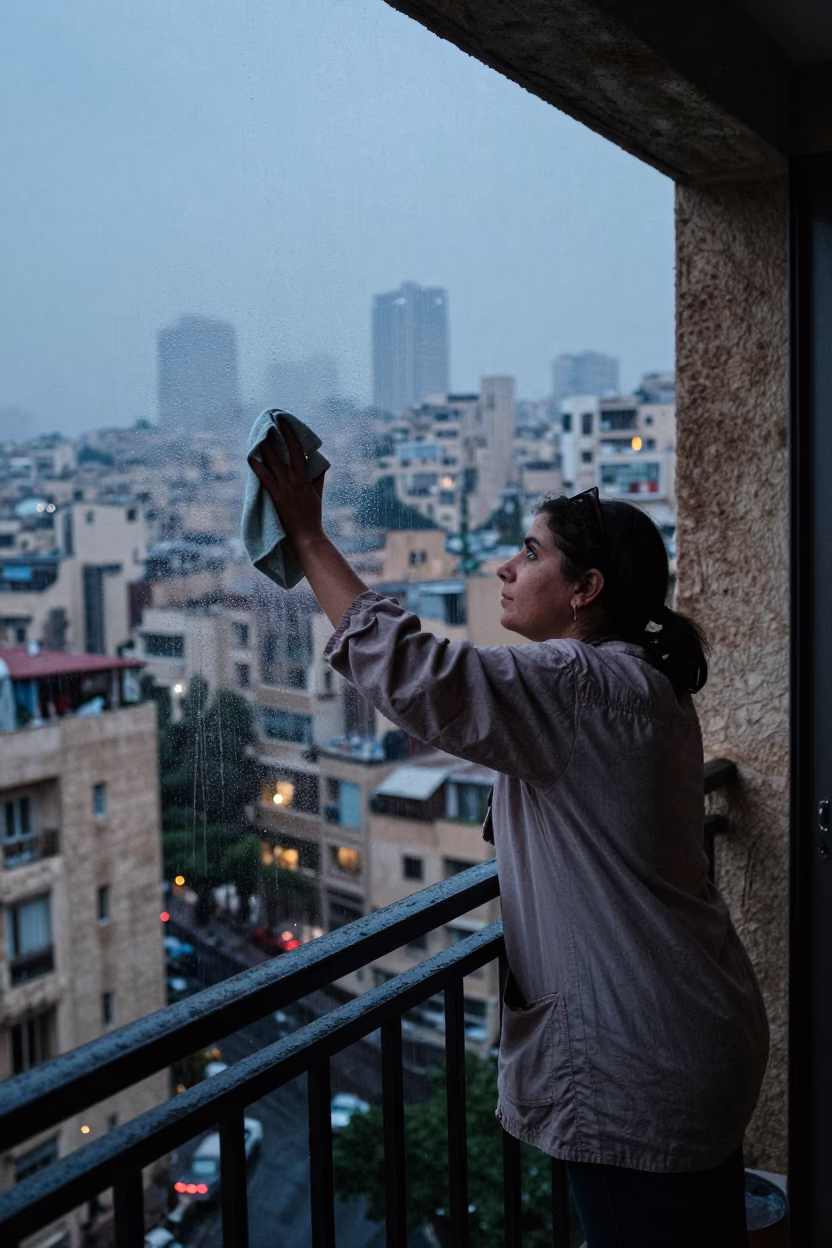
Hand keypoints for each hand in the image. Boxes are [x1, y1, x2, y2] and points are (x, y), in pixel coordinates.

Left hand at [249, 418, 324, 546]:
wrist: (307, 535)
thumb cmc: (312, 516)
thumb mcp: (317, 494)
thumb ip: (317, 478)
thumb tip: (319, 465)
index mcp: (304, 476)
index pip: (298, 449)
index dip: (291, 433)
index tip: (285, 421)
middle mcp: (294, 478)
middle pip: (284, 450)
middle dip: (277, 434)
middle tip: (269, 420)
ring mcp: (284, 486)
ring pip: (273, 461)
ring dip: (266, 446)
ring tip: (259, 433)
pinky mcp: (276, 495)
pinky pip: (265, 477)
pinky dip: (257, 467)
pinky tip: (251, 457)